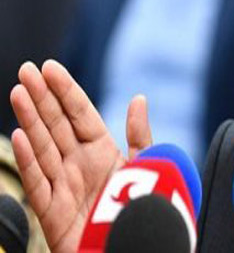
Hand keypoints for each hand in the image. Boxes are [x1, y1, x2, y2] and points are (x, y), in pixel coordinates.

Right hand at [9, 60, 151, 251]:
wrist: (138, 248)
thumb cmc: (142, 210)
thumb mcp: (146, 167)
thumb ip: (140, 135)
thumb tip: (138, 97)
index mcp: (101, 151)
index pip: (80, 113)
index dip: (65, 90)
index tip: (49, 66)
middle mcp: (78, 164)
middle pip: (57, 125)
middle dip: (42, 97)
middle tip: (26, 69)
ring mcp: (64, 186)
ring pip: (43, 146)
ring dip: (30, 120)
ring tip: (19, 92)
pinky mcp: (53, 212)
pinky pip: (38, 183)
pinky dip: (28, 160)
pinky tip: (19, 136)